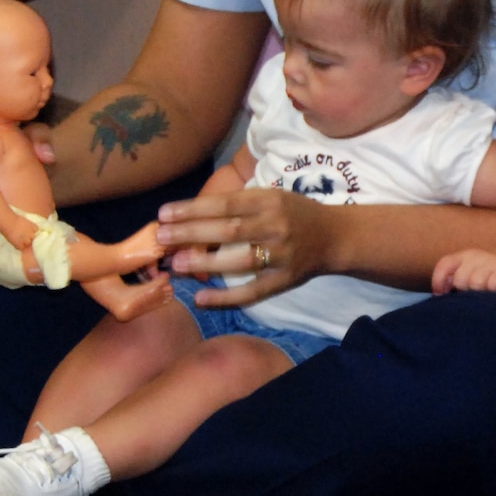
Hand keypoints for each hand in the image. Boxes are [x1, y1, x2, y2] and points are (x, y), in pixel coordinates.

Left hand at [155, 187, 329, 305]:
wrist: (334, 236)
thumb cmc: (294, 213)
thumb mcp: (270, 197)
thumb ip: (237, 204)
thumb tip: (189, 214)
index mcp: (269, 201)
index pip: (224, 204)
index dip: (192, 209)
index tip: (163, 214)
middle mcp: (275, 225)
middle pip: (228, 229)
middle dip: (191, 233)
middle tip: (160, 238)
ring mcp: (281, 254)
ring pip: (240, 259)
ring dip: (206, 262)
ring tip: (177, 264)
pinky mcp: (285, 279)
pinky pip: (253, 291)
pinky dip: (226, 297)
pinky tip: (201, 298)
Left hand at [431, 247, 495, 294]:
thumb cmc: (485, 270)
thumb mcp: (467, 267)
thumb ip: (453, 276)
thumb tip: (440, 293)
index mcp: (463, 255)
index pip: (444, 265)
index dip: (438, 281)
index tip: (441, 294)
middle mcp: (475, 256)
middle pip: (460, 279)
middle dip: (463, 290)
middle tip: (472, 292)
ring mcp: (490, 263)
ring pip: (475, 284)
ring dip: (478, 293)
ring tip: (484, 293)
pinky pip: (492, 286)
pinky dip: (491, 292)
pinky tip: (494, 292)